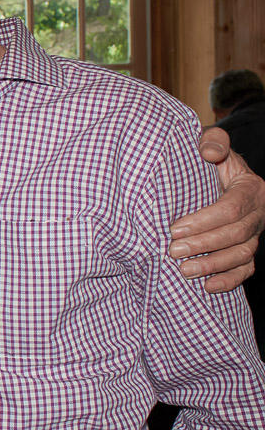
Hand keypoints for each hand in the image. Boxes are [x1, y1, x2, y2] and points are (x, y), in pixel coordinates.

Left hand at [169, 127, 261, 291]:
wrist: (215, 173)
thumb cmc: (208, 159)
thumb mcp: (212, 144)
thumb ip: (212, 142)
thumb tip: (209, 152)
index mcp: (250, 188)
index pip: (231, 208)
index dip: (204, 221)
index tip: (175, 228)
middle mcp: (257, 213)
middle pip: (235, 235)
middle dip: (204, 245)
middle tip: (173, 251)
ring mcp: (254, 233)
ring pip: (241, 255)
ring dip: (213, 266)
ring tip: (184, 271)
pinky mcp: (246, 249)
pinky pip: (245, 269)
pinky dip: (229, 280)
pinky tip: (208, 287)